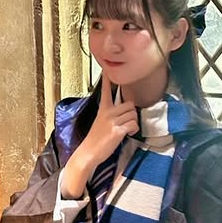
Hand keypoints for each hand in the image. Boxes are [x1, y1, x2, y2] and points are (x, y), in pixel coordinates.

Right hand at [61, 73, 137, 198]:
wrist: (88, 153)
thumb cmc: (95, 139)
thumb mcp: (100, 122)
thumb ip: (111, 115)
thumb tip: (125, 112)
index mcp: (103, 109)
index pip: (106, 91)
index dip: (107, 80)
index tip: (106, 69)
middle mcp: (108, 113)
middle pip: (130, 104)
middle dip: (132, 114)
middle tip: (126, 123)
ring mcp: (112, 121)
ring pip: (133, 114)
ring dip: (133, 123)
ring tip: (126, 130)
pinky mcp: (117, 131)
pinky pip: (133, 124)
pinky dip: (134, 130)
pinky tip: (127, 134)